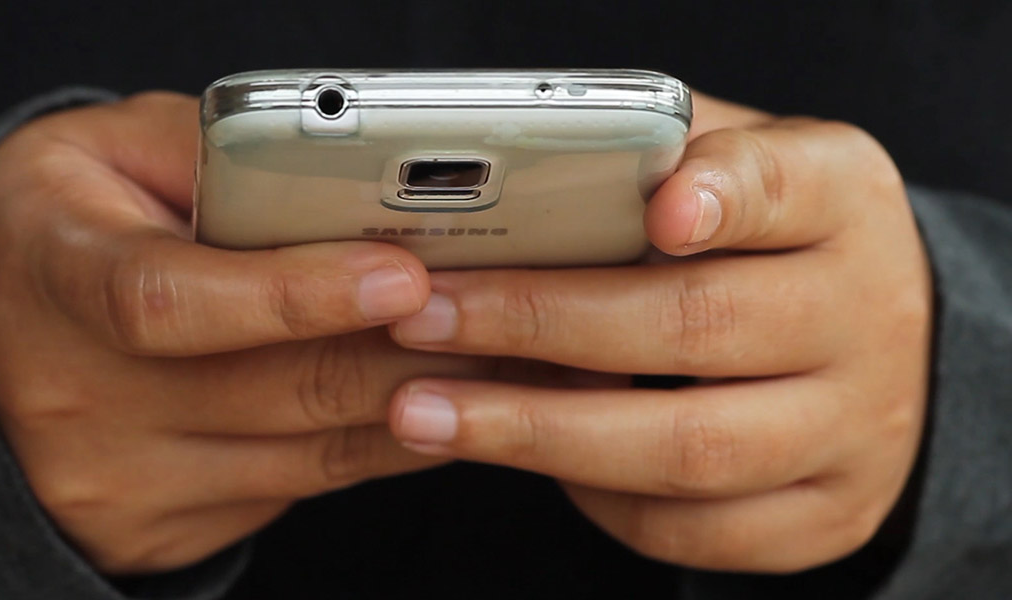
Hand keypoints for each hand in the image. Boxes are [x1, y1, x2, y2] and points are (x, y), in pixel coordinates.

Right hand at [0, 93, 487, 573]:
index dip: (293, 293)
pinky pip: (301, 489)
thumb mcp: (101, 153)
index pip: (172, 302)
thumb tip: (337, 178)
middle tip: (497, 307)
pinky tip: (428, 400)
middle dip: (404, 349)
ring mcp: (119, 479)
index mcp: (55, 280)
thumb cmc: (60, 225)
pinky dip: (377, 444)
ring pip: (307, 452)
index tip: (400, 275)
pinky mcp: (163, 526)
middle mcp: (78, 399)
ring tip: (490, 351)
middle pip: (272, 390)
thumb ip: (209, 153)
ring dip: (415, 400)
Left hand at [385, 93, 932, 572]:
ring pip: (689, 448)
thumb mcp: (731, 169)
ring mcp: (856, 429)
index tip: (657, 210)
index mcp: (840, 200)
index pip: (785, 186)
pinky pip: (694, 527)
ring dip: (538, 431)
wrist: (878, 348)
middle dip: (542, 323)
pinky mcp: (825, 514)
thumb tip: (510, 176)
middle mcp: (864, 314)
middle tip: (425, 318)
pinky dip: (596, 497)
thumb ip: (649, 158)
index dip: (721, 197)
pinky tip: (527, 456)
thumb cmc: (767, 242)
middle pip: (700, 325)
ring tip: (425, 411)